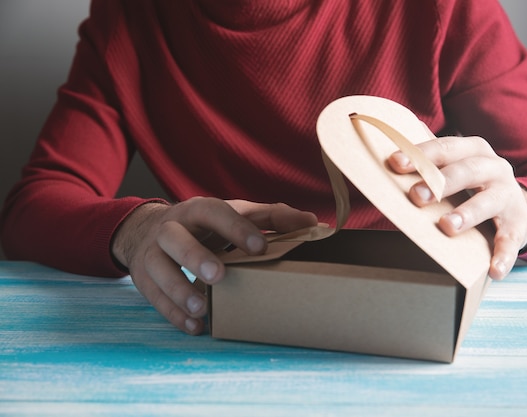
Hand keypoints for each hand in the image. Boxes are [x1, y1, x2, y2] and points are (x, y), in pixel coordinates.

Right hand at [111, 197, 317, 334]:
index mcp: (198, 209)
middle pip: (176, 238)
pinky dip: (173, 314)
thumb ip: (272, 217)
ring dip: (179, 290)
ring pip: (158, 269)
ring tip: (202, 308)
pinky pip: (153, 296)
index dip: (237, 229)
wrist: (150, 229)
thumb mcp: (236, 213)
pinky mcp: (144, 277)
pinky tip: (194, 326)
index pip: (215, 213)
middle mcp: (171, 228)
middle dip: (195, 256)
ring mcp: (152, 253)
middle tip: (218, 276)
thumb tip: (313, 222)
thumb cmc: (206, 224)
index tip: (260, 247)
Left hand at [388, 135, 526, 279]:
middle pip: (467, 171)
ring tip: (447, 226)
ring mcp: (508, 195)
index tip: (396, 163)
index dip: (422, 155)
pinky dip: (504, 255)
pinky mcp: (519, 222)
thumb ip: (428, 166)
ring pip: (488, 202)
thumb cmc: (471, 184)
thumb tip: (389, 164)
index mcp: (474, 150)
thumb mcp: (454, 168)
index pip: (446, 148)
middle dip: (441, 182)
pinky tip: (494, 270)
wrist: (514, 204)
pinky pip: (512, 239)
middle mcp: (494, 168)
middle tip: (416, 196)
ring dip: (467, 214)